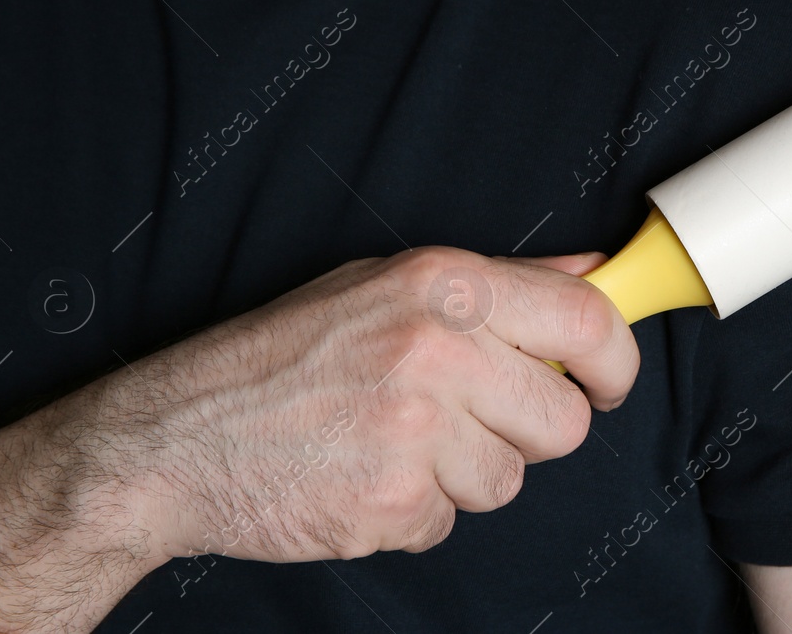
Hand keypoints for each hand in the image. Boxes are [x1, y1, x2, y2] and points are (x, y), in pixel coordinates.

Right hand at [93, 245, 637, 565]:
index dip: (615, 361)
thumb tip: (589, 270)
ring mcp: (417, 429)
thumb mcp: (383, 282)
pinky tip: (364, 475)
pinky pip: (450, 522)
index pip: (586, 320)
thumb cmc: (279, 355)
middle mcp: (439, 348)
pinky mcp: (394, 501)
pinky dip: (416, 512)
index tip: (607, 381)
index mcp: (443, 283)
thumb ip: (497, 281)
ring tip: (395, 442)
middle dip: (531, 432)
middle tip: (473, 421)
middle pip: (565, 420)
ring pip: (510, 480)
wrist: (176, 436)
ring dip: (465, 475)